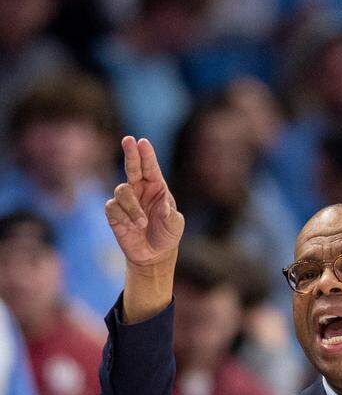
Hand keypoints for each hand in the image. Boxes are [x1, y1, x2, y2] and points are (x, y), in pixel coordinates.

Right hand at [104, 136, 184, 268]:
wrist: (154, 254)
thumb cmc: (167, 234)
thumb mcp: (174, 225)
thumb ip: (170, 215)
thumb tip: (163, 206)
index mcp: (157, 188)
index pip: (150, 168)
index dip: (146, 155)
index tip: (142, 142)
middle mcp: (140, 190)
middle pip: (132, 167)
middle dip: (131, 153)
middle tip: (128, 140)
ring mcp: (126, 200)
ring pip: (122, 190)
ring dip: (132, 206)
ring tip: (142, 223)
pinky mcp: (114, 212)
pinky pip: (113, 207)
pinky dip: (123, 216)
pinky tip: (132, 226)